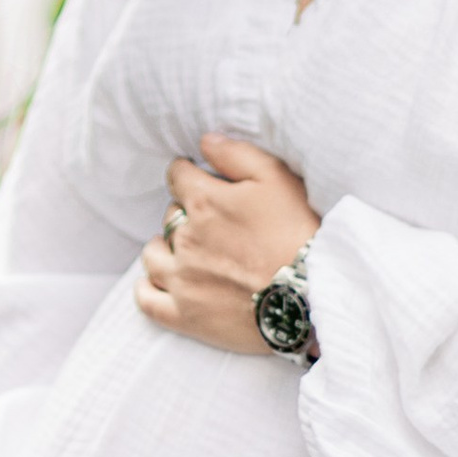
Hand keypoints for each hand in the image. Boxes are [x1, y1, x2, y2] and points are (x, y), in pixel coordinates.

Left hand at [138, 135, 320, 357]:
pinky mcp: (184, 315)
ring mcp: (181, 279)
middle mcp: (185, 239)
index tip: (198, 180)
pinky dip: (146, 289)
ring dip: (163, 247)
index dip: (187, 174)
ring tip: (181, 250)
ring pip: (153, 255)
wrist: (311, 295)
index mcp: (204, 202)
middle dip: (184, 213)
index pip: (177, 176)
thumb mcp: (276, 178)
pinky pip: (147, 300)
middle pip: (169, 215)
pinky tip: (158, 283)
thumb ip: (236, 154)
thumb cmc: (298, 233)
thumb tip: (205, 141)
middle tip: (210, 222)